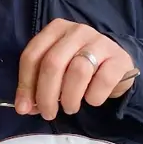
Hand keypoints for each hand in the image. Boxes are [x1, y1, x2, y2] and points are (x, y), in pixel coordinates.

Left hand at [16, 19, 136, 120]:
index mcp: (56, 29)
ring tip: (69, 108)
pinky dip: (93, 97)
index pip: (32, 55)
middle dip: (46, 95)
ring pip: (77, 72)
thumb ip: (38, 84)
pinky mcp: (119, 58)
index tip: (24, 108)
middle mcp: (77, 31)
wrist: (116, 64)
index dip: (25, 84)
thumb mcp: (57, 69)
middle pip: (53, 63)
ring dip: (69, 98)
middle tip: (48, 114)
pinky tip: (91, 100)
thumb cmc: (80, 66)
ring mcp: (100, 42)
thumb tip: (24, 107)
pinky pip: (102, 81)